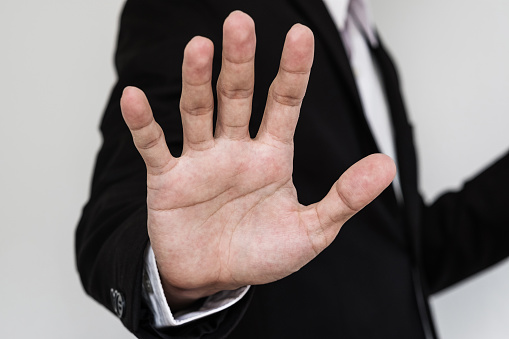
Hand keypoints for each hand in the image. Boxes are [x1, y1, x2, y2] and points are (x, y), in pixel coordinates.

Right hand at [120, 11, 395, 309]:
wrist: (214, 279)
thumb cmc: (260, 253)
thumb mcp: (311, 231)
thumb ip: (344, 197)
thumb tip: (386, 165)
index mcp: (272, 156)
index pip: (285, 103)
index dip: (293, 71)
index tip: (300, 35)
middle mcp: (236, 149)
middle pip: (238, 96)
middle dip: (240, 61)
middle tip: (240, 22)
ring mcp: (201, 161)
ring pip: (198, 111)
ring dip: (196, 80)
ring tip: (199, 47)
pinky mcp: (169, 180)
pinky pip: (154, 147)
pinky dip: (143, 124)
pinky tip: (134, 98)